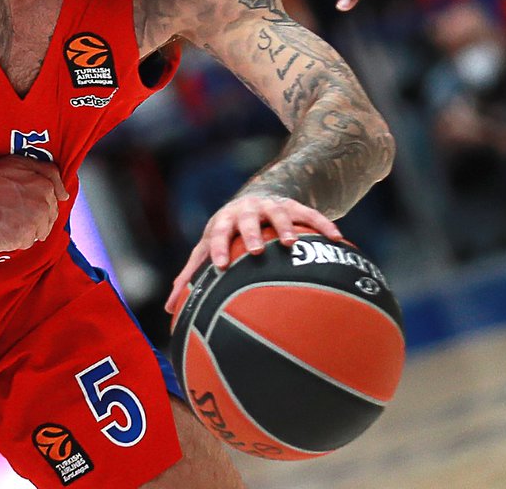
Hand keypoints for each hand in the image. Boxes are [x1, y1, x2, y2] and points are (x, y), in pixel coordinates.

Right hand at [0, 156, 69, 251]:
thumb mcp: (21, 162)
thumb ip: (49, 174)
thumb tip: (65, 194)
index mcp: (45, 190)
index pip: (52, 206)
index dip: (37, 206)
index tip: (22, 205)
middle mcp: (42, 209)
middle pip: (45, 223)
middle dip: (32, 220)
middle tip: (10, 212)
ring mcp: (30, 228)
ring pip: (33, 236)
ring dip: (22, 231)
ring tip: (2, 219)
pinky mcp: (16, 243)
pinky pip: (19, 246)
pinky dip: (10, 240)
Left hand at [164, 195, 340, 312]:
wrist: (256, 197)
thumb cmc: (226, 233)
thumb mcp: (208, 246)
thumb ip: (191, 274)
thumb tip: (168, 308)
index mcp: (223, 221)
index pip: (217, 233)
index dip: (218, 248)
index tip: (220, 266)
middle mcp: (246, 210)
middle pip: (246, 219)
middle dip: (250, 234)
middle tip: (255, 251)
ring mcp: (271, 206)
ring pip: (278, 213)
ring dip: (285, 227)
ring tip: (292, 244)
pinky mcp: (294, 205)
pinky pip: (310, 213)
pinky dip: (322, 224)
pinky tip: (337, 239)